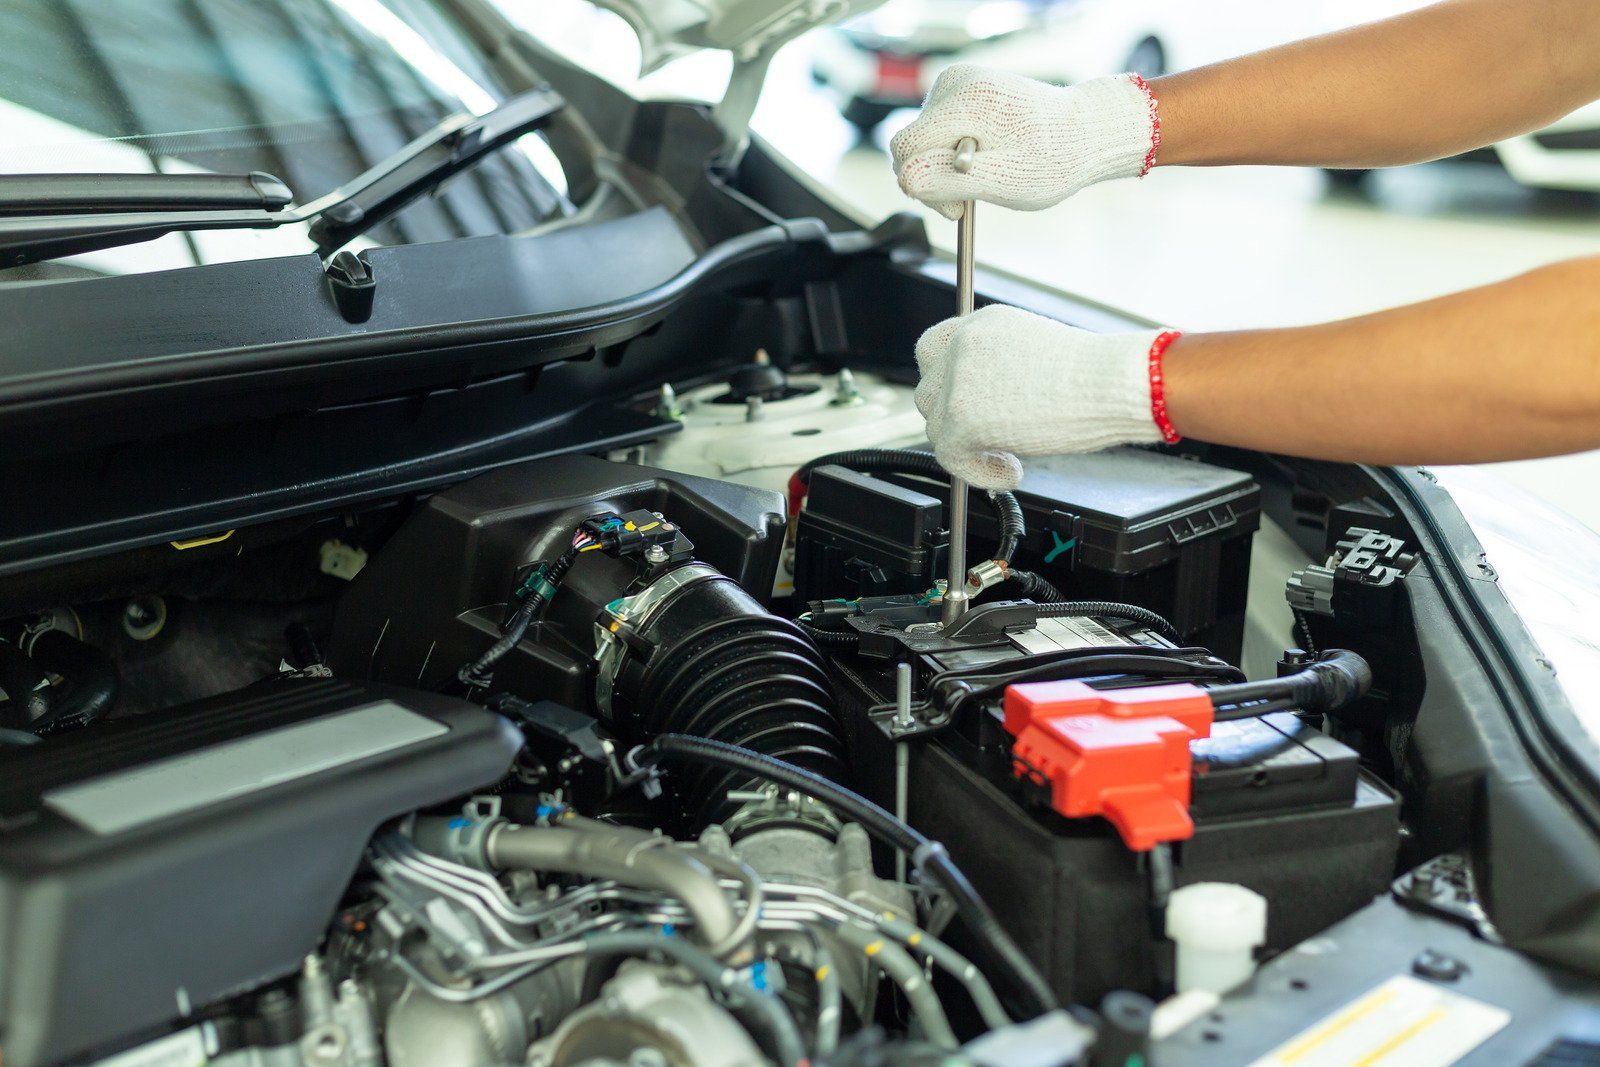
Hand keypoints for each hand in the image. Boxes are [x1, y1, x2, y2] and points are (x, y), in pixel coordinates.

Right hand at [890, 65, 1159, 219]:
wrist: (1085, 132)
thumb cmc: (1052, 159)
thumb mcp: (1002, 181)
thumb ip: (948, 181)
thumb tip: (905, 180)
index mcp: (966, 100)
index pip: (906, 147)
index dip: (920, 183)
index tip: (957, 206)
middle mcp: (956, 81)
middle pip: (910, 144)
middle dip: (932, 177)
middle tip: (970, 198)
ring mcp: (957, 81)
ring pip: (921, 140)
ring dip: (942, 167)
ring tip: (985, 173)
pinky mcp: (960, 88)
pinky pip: (935, 130)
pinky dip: (951, 152)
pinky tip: (982, 157)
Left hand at [916, 305, 1174, 488]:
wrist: (1114, 381)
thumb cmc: (1097, 374)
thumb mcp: (1036, 352)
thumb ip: (998, 368)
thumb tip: (984, 405)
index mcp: (983, 324)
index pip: (933, 350)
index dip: (945, 383)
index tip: (965, 403)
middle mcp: (964, 344)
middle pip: (929, 391)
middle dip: (955, 417)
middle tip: (993, 435)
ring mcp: (959, 379)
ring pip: (936, 426)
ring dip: (968, 446)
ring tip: (1011, 452)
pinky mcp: (962, 417)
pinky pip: (949, 456)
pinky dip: (978, 471)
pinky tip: (1012, 470)